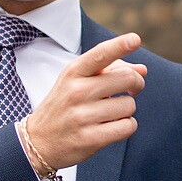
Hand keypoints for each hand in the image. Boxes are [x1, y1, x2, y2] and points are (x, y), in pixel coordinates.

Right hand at [22, 33, 148, 172]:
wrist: (38, 141)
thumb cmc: (65, 106)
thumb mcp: (78, 82)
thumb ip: (110, 71)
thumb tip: (143, 69)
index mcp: (73, 73)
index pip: (100, 55)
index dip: (119, 46)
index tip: (134, 39)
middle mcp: (76, 92)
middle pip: (126, 78)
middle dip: (137, 83)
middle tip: (132, 89)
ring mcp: (82, 116)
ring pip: (129, 105)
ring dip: (127, 109)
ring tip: (111, 113)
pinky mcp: (90, 139)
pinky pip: (127, 127)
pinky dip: (126, 126)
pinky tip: (112, 126)